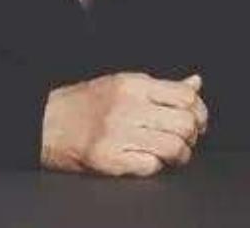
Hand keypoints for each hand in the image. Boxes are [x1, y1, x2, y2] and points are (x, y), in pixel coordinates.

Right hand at [40, 71, 208, 176]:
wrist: (49, 122)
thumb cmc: (87, 103)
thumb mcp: (125, 83)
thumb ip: (162, 87)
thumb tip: (195, 83)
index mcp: (134, 84)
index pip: (185, 96)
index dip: (199, 112)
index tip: (198, 120)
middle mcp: (128, 106)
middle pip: (184, 123)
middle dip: (192, 135)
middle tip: (186, 139)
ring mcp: (119, 133)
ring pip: (173, 147)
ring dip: (180, 155)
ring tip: (172, 153)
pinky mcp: (110, 159)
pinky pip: (151, 166)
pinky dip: (156, 166)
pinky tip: (149, 160)